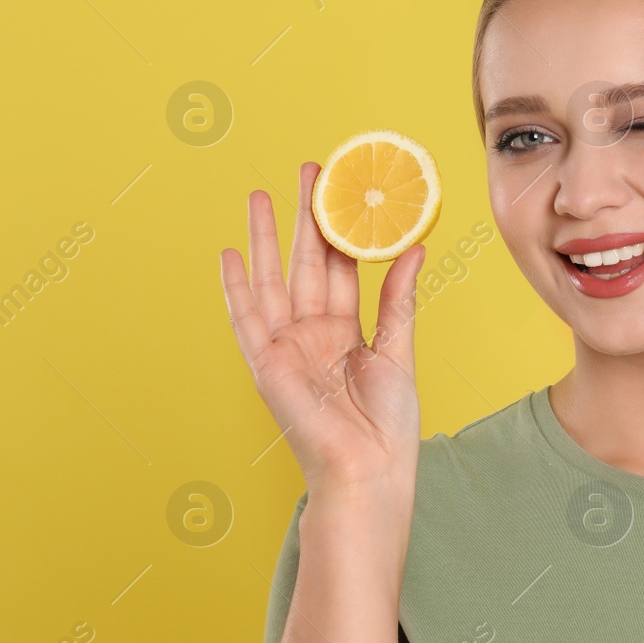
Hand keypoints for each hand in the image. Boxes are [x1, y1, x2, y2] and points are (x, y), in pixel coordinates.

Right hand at [221, 161, 426, 497]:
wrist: (368, 472)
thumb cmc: (387, 428)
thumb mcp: (398, 352)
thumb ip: (398, 300)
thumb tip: (414, 248)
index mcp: (345, 331)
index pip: (340, 267)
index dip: (339, 228)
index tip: (341, 189)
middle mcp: (312, 333)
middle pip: (305, 262)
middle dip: (304, 216)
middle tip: (306, 170)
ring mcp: (286, 347)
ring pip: (272, 280)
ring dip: (265, 239)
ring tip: (258, 195)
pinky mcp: (267, 365)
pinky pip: (247, 320)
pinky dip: (236, 288)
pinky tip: (229, 254)